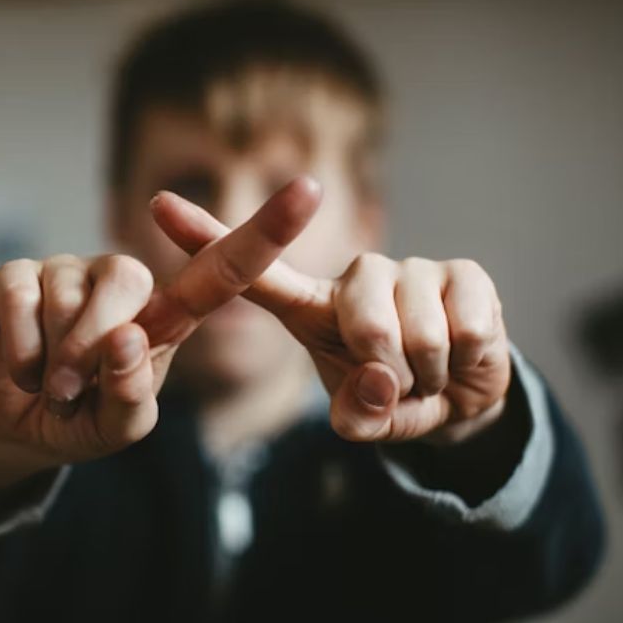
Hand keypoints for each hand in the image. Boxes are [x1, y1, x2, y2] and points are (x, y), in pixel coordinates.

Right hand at [0, 179, 321, 490]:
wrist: (15, 427)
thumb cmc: (81, 419)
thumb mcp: (119, 428)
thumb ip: (130, 395)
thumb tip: (125, 336)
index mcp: (167, 315)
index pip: (224, 270)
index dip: (267, 231)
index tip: (311, 189)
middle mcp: (124, 282)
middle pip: (129, 287)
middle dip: (94, 350)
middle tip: (71, 393)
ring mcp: (70, 270)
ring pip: (68, 300)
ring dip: (52, 359)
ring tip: (47, 382)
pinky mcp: (18, 273)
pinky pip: (20, 300)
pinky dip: (20, 350)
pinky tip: (20, 366)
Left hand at [151, 178, 511, 444]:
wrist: (465, 398)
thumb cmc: (396, 400)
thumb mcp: (366, 419)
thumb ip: (359, 415)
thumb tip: (377, 384)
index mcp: (313, 307)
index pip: (254, 272)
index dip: (207, 238)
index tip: (157, 203)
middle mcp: (357, 275)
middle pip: (364, 323)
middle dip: (390, 374)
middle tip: (398, 384)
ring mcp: (411, 269)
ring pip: (417, 332)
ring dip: (428, 373)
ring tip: (426, 371)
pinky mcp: (463, 272)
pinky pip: (464, 329)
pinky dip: (465, 361)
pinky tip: (461, 353)